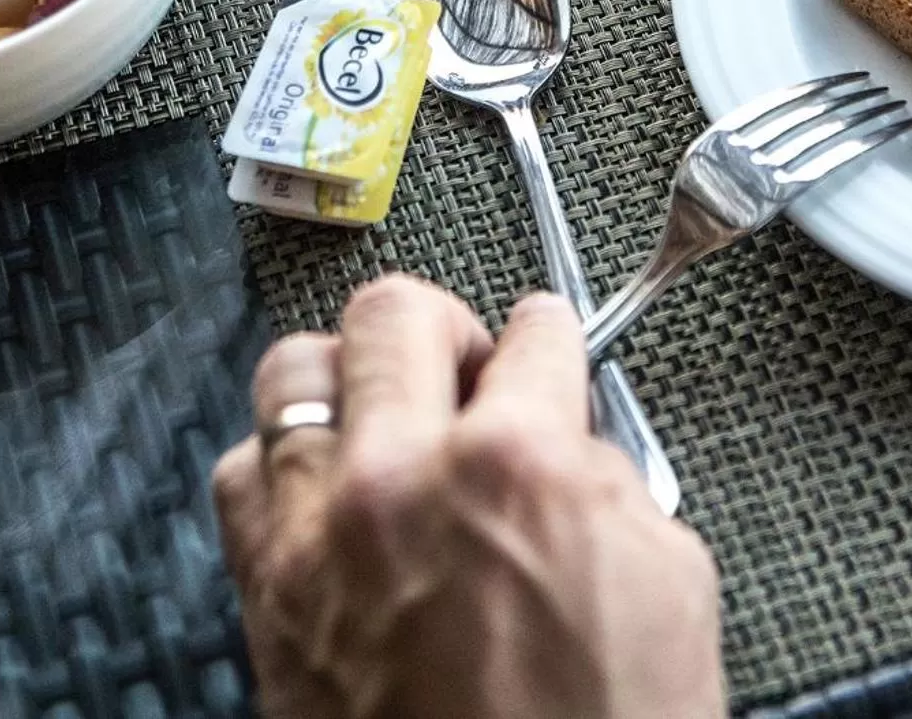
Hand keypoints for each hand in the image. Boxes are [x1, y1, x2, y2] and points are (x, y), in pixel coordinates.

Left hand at [212, 277, 724, 718]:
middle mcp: (402, 481)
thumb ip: (607, 479)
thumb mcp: (670, 580)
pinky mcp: (265, 599)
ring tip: (384, 414)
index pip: (531, 332)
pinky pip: (242, 474)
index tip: (543, 345)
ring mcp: (319, 537)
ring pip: (294, 372)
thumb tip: (570, 437)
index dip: (549, 338)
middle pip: (391, 312)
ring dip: (350, 380)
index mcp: (517, 466)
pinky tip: (328, 490)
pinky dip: (284, 465)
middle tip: (464, 366)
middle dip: (442, 327)